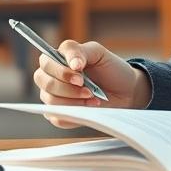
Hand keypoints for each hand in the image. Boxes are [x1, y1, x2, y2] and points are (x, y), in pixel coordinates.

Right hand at [33, 39, 151, 128]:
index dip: (61, 71)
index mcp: (57, 59)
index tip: (81, 77)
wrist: (125, 90)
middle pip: (45, 83)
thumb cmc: (109, 68)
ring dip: (74, 101)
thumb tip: (72, 64)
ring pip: (51, 102)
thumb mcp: (97, 52)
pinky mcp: (61, 114)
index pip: (45, 63)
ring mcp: (54, 97)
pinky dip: (74, 115)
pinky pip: (57, 118)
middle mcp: (52, 77)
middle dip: (68, 89)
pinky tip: (89, 108)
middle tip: (89, 90)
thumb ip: (80, 51)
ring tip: (92, 98)